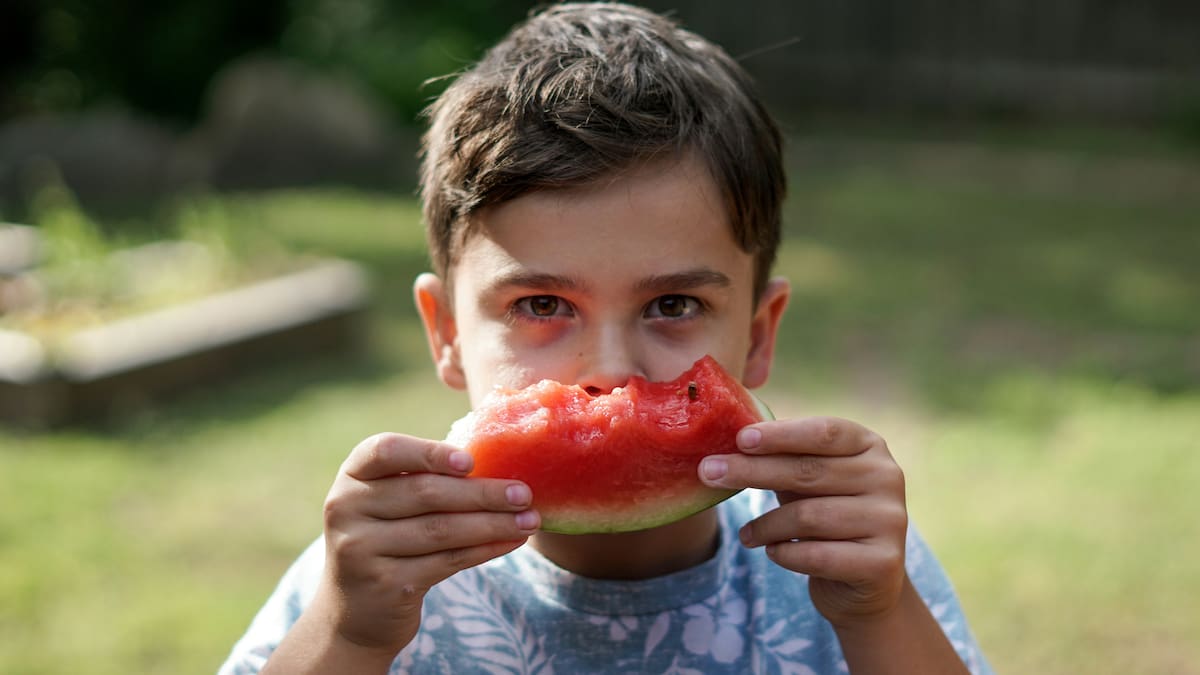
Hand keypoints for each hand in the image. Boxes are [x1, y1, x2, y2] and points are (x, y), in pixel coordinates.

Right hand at [315, 433, 539, 654]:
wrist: (355, 611)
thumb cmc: (388, 539)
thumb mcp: (389, 502)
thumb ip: (424, 478)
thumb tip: (500, 463)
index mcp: (352, 476)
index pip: (385, 450)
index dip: (430, 453)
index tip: (471, 461)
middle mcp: (347, 508)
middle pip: (425, 493)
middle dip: (482, 493)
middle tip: (524, 493)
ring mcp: (362, 549)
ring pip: (441, 530)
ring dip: (493, 524)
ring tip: (530, 520)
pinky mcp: (385, 584)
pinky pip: (446, 561)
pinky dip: (484, 550)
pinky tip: (510, 542)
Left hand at [699, 417, 907, 627]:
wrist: (865, 581)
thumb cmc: (826, 515)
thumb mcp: (808, 481)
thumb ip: (782, 459)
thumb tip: (727, 442)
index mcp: (869, 446)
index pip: (824, 432)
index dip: (781, 435)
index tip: (740, 439)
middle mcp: (887, 477)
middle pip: (809, 472)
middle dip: (752, 472)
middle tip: (708, 473)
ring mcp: (891, 520)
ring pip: (808, 516)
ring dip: (765, 525)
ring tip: (746, 534)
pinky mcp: (884, 562)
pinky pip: (816, 555)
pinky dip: (784, 553)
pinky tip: (772, 551)